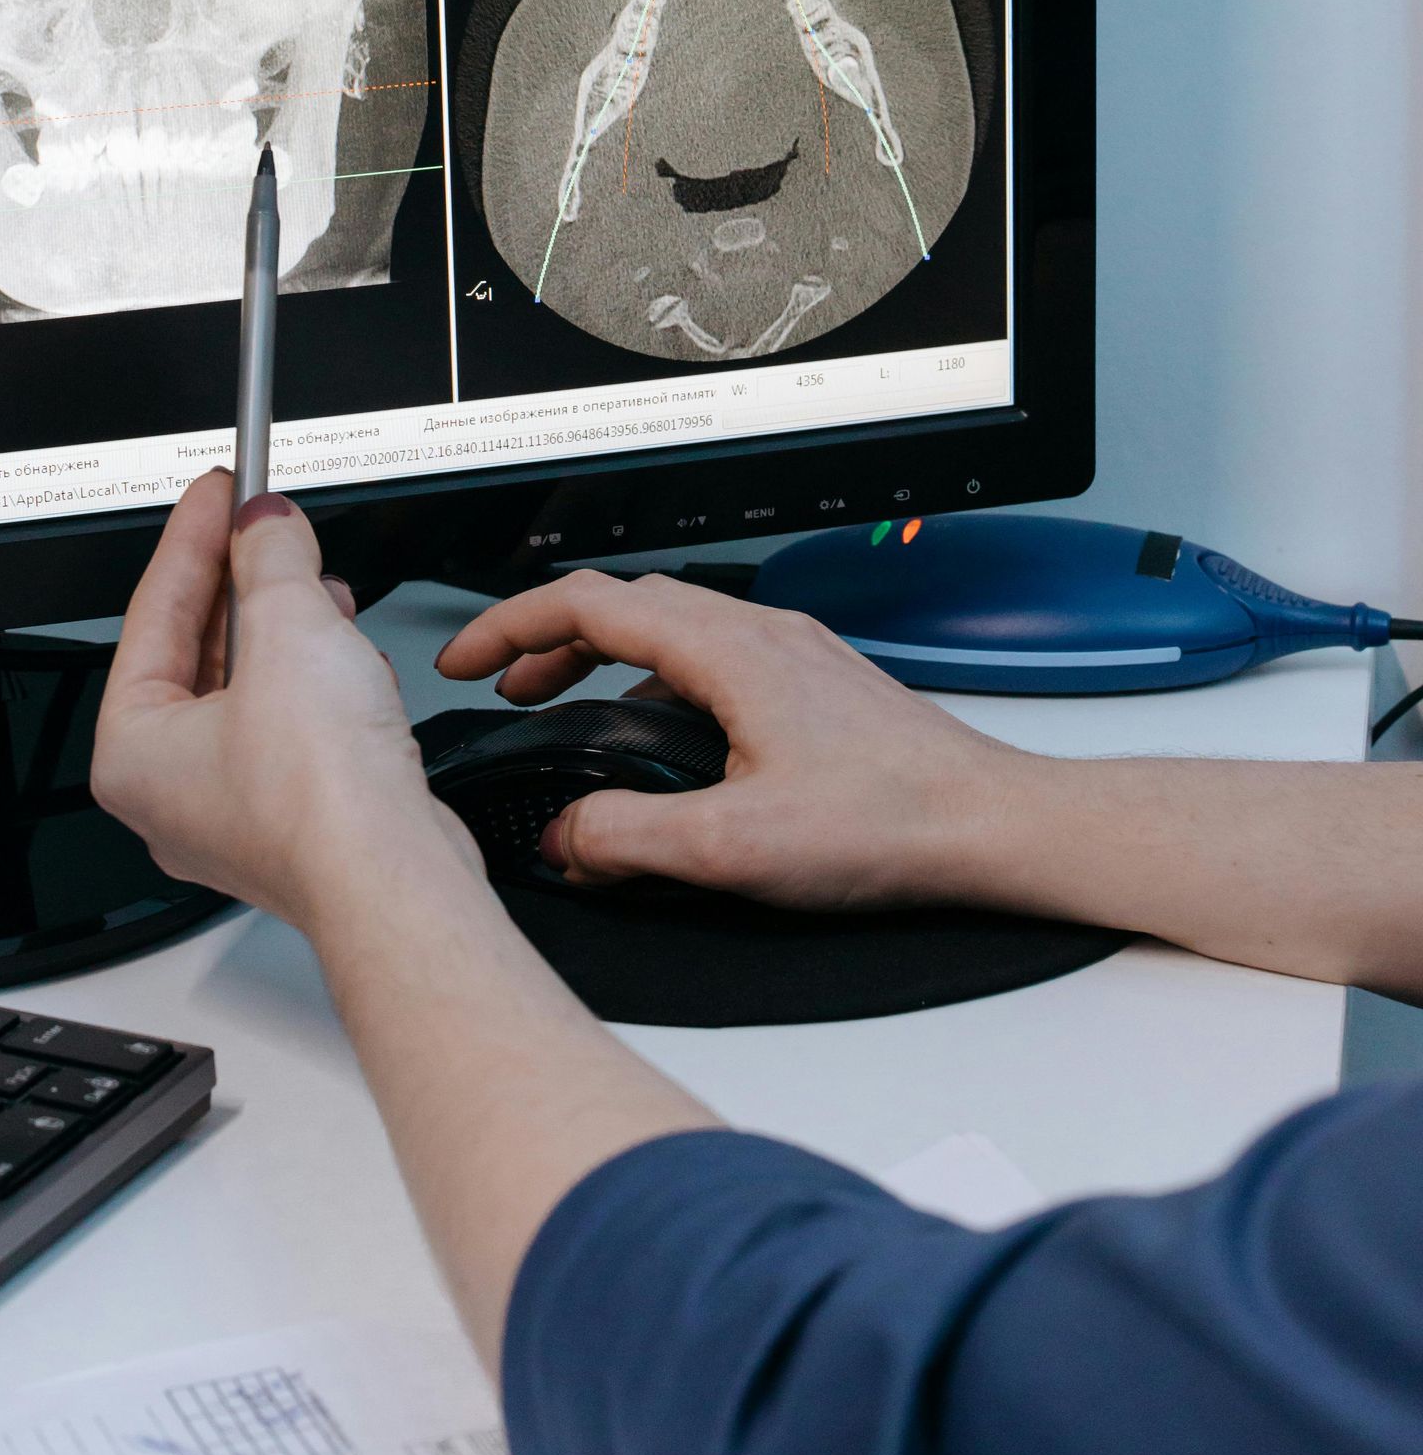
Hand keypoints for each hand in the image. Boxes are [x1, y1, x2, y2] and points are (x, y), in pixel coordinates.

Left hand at [91, 470, 474, 930]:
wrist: (392, 878)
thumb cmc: (319, 796)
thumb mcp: (288, 630)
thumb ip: (271, 560)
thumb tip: (267, 524)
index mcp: (131, 753)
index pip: (151, 615)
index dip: (191, 539)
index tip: (218, 492)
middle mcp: (171, 792)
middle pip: (198, 651)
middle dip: (244, 583)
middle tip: (265, 524)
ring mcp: (234, 810)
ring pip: (251, 688)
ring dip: (288, 629)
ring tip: (316, 585)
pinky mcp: (295, 817)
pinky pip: (293, 726)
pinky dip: (318, 680)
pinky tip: (349, 654)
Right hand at [437, 570, 1032, 905]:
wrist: (992, 825)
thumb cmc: (891, 824)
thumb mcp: (733, 849)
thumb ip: (628, 839)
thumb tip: (563, 837)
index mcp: (728, 650)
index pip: (589, 604)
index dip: (511, 626)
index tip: (463, 657)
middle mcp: (760, 633)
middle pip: (625, 604)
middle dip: (549, 639)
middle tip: (504, 685)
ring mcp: (791, 654)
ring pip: (671, 629)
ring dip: (604, 659)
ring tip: (567, 708)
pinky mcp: (814, 685)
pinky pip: (712, 659)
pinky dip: (657, 683)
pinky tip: (661, 745)